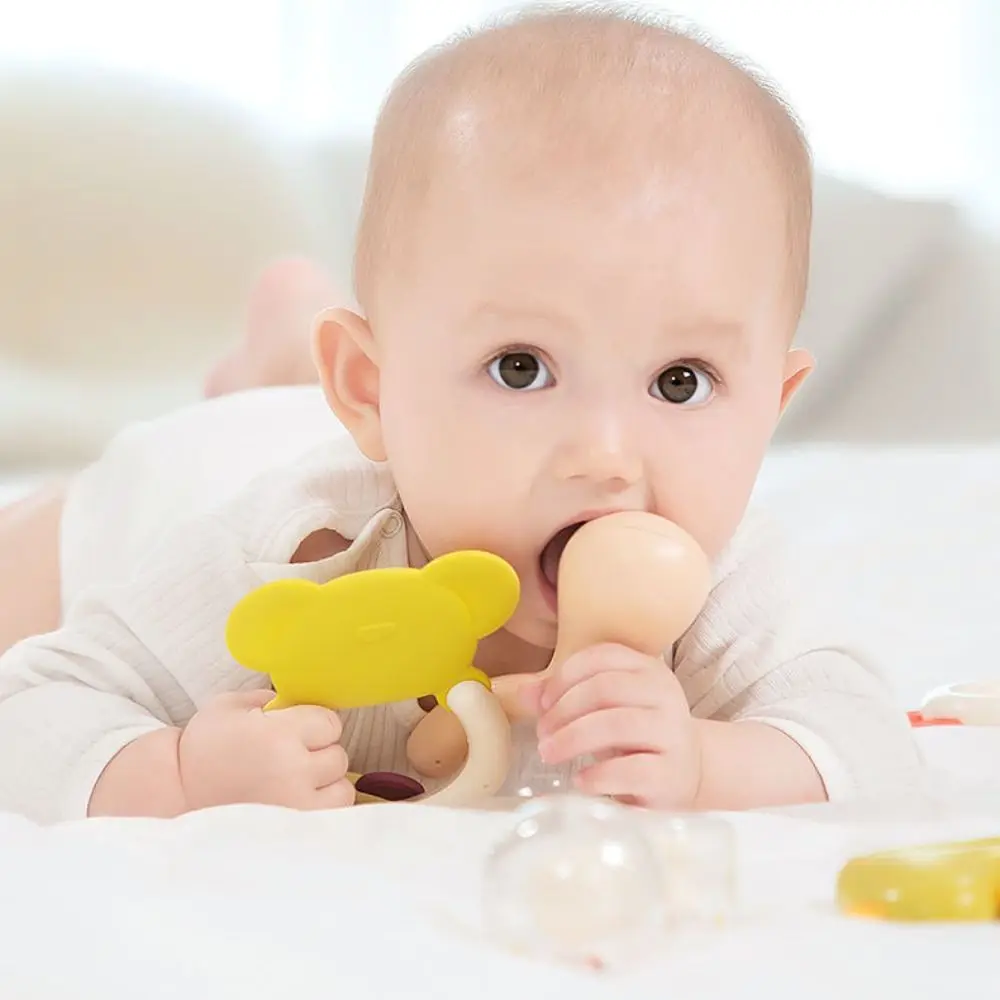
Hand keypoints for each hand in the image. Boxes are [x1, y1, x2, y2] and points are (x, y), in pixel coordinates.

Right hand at [178, 690, 354, 810]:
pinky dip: (322, 809)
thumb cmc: (204, 747)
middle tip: (292, 757)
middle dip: (319, 753)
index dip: (315, 725)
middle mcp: (293, 769)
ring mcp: (297, 805)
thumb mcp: (231, 706)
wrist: (176, 796)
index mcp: (280, 734)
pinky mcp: (294, 831)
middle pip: (338, 756)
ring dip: (325, 784)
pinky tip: (299, 802)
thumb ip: (272, 698)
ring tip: (297, 782)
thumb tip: (301, 700)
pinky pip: (332, 816)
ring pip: (341, 789)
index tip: (296, 731)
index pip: (331, 723)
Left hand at [532, 643, 700, 808]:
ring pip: (617, 724)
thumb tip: (523, 693)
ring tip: (550, 754)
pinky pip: (631, 769)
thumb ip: (565, 698)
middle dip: (564, 709)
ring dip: (573, 738)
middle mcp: (664, 694)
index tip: (543, 702)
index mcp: (647, 669)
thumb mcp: (604, 710)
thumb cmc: (636, 738)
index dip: (565, 676)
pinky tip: (580, 781)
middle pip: (605, 688)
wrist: (687, 775)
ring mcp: (672, 733)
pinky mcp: (671, 774)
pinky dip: (597, 775)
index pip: (603, 656)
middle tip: (542, 732)